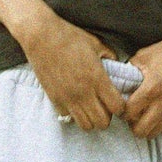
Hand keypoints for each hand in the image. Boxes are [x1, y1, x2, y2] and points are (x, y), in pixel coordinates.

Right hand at [20, 10, 124, 130]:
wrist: (40, 35)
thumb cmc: (69, 36)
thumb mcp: (95, 43)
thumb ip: (110, 55)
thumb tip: (116, 64)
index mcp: (97, 78)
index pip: (118, 107)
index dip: (121, 107)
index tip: (118, 100)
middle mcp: (84, 92)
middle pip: (103, 123)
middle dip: (107, 116)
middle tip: (104, 105)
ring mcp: (67, 98)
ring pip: (86, 125)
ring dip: (91, 118)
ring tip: (90, 106)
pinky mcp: (54, 98)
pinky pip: (68, 117)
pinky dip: (73, 113)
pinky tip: (74, 101)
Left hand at [125, 11, 161, 139]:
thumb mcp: (143, 56)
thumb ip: (129, 71)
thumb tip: (119, 82)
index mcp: (151, 89)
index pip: (128, 113)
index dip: (121, 111)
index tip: (122, 106)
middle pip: (140, 131)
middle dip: (132, 123)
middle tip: (132, 113)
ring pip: (154, 133)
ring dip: (145, 126)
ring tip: (144, 113)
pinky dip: (159, 124)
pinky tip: (156, 112)